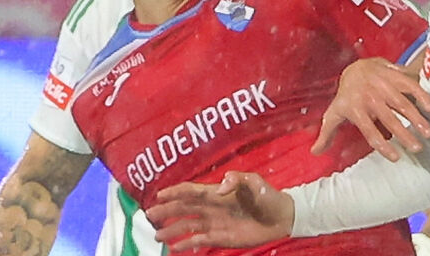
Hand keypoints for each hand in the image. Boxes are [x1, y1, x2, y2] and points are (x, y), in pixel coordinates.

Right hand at [146, 171, 292, 251]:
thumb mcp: (255, 182)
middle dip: (166, 211)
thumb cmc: (268, 196)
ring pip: (187, 226)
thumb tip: (219, 188)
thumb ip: (237, 180)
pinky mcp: (220, 238)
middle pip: (183, 208)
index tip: (158, 195)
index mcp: (217, 192)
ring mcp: (214, 223)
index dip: (175, 192)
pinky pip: (198, 241)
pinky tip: (175, 248)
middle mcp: (211, 207)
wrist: (281, 217)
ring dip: (172, 230)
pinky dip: (186, 244)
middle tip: (149, 215)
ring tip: (156, 235)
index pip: (191, 191)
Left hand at [311, 55, 429, 161]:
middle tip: (417, 148)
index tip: (396, 158)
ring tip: (429, 133)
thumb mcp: (334, 112)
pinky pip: (410, 84)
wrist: (355, 66)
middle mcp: (371, 97)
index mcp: (356, 109)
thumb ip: (327, 133)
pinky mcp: (394, 75)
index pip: (370, 131)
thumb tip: (315, 152)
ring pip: (402, 103)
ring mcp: (384, 85)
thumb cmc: (346, 95)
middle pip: (389, 118)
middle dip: (404, 133)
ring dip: (417, 117)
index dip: (382, 145)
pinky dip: (421, 94)